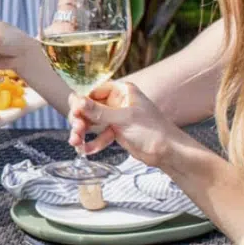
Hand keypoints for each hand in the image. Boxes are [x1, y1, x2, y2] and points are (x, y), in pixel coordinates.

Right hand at [67, 82, 184, 166]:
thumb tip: (76, 100)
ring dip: (82, 132)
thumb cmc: (152, 131)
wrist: (168, 153)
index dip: (80, 102)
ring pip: (91, 122)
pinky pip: (98, 134)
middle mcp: (116, 102)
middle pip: (88, 107)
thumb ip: (98, 111)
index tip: (75, 114)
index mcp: (121, 91)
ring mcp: (115, 117)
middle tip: (76, 132)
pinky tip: (85, 150)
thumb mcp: (123, 119)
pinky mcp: (115, 131)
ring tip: (76, 143)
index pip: (92, 91)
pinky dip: (91, 142)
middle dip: (80, 120)